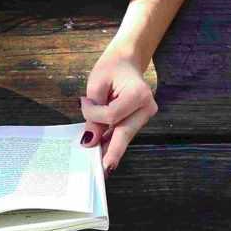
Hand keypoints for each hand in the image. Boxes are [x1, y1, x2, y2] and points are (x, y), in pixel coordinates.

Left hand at [80, 48, 156, 173]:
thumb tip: (91, 141)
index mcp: (138, 94)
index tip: (83, 102)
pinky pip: (125, 132)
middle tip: (102, 170)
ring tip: (98, 164)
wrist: (126, 60)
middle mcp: (147, 107)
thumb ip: (94, 114)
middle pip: (124, 132)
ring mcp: (147, 115)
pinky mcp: (141, 119)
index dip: (94, 115)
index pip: (112, 115)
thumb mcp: (96, 86)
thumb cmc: (111, 68)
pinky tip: (103, 151)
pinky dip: (113, 140)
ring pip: (125, 135)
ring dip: (110, 147)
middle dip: (111, 151)